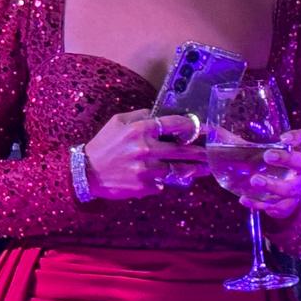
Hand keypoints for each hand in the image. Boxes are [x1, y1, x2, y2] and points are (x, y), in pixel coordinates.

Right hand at [84, 109, 209, 200]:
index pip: (175, 125)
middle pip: (183, 151)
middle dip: (201, 152)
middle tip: (213, 152)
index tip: (205, 128)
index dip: (193, 126)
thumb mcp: (117, 122)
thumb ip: (140, 116)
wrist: (86, 172)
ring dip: (193, 170)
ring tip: (204, 169)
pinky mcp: (145, 186)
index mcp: (140, 130)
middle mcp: (146, 149)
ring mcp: (146, 170)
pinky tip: (165, 179)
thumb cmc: (103, 144)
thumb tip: (159, 114)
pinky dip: (164, 181)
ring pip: (177, 170)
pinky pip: (162, 183)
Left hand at [236, 128, 300, 218]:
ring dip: (272, 185)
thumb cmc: (265, 167)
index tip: (283, 137)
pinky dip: (259, 204)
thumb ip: (236, 142)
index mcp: (294, 152)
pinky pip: (277, 207)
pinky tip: (244, 200)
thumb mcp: (254, 152)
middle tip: (268, 156)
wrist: (280, 198)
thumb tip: (209, 129)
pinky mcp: (287, 206)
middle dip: (285, 159)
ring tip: (255, 180)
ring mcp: (295, 189)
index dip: (298, 137)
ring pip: (290, 189)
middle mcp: (299, 170)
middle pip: (300, 163)